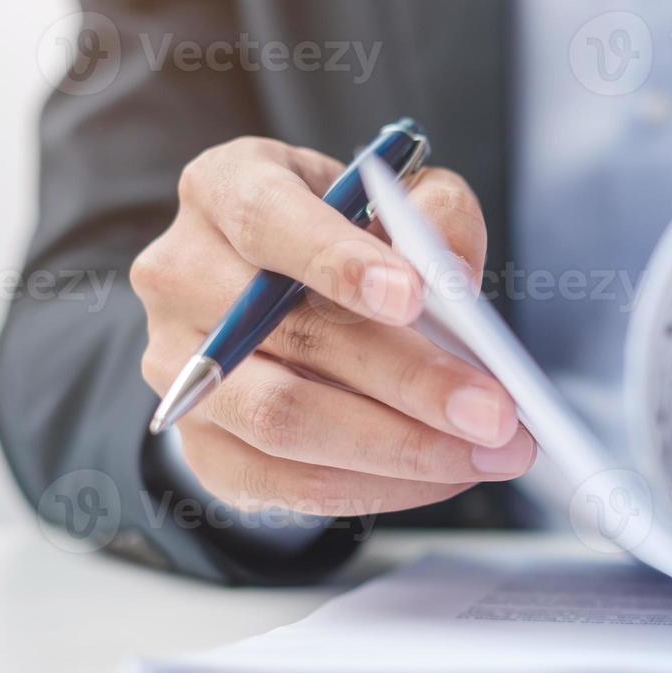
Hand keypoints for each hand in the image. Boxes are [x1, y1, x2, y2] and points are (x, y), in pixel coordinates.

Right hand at [132, 137, 534, 517]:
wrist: (295, 295)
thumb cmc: (354, 235)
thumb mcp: (400, 196)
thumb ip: (435, 213)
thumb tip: (453, 278)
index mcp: (225, 188)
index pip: (268, 220)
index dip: (339, 260)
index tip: (416, 297)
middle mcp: (182, 275)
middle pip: (292, 335)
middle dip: (409, 379)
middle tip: (493, 409)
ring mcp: (178, 368)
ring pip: (284, 420)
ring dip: (400, 445)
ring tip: (487, 451)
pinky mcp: (200, 444)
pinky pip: (286, 482)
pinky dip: (377, 484)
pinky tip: (444, 473)